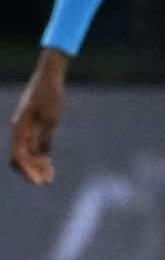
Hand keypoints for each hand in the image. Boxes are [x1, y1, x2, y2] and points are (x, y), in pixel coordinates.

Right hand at [9, 48, 69, 184]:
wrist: (49, 77)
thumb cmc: (50, 95)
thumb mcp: (51, 117)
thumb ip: (45, 136)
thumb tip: (42, 154)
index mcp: (20, 128)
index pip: (20, 156)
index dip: (29, 170)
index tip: (40, 182)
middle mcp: (19, 130)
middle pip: (20, 157)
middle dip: (32, 170)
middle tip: (47, 182)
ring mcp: (25, 128)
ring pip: (26, 153)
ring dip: (36, 165)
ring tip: (50, 176)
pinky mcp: (33, 126)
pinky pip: (32, 145)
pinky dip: (39, 156)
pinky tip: (49, 164)